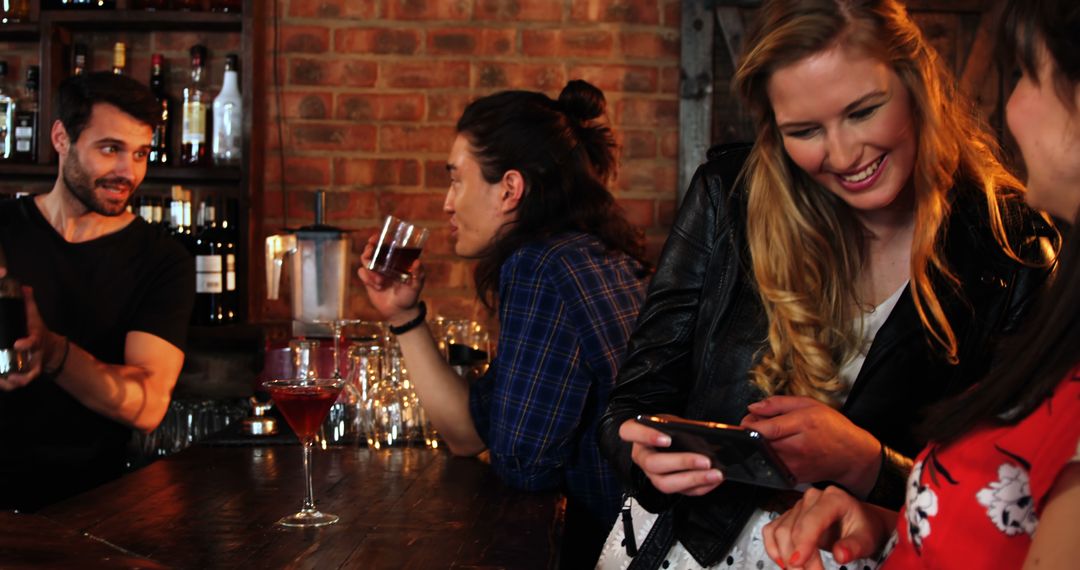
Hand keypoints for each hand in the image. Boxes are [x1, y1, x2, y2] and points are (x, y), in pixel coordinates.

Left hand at [1, 286, 60, 390]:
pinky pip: (16, 383)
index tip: (17, 344)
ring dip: (12, 384)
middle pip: (31, 371)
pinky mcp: (23, 374)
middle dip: (20, 376)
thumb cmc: (37, 331)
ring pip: (23, 381)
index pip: (33, 343)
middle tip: (7, 376)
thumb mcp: (34, 317)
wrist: (48, 348)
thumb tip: (23, 287)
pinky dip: (8, 385)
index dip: (26, 344)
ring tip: (1, 382)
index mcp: (36, 342)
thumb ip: (28, 303)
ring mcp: (29, 368)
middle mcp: (34, 358)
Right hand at [357, 235, 424, 323]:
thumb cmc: (410, 295)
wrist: (400, 312)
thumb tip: (417, 262)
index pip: (386, 245)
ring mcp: (375, 271)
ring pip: (365, 261)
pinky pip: (362, 273)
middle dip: (369, 248)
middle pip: (371, 250)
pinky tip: (378, 286)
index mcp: (396, 260)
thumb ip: (417, 274)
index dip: (379, 239)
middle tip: (370, 251)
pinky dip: (367, 278)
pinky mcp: (368, 281)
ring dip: (370, 268)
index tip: (376, 237)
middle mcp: (384, 263)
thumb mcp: (416, 285)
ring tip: (380, 281)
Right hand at [618, 417, 723, 495]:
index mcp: (636, 434)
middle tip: (705, 461)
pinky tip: (715, 479)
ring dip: (694, 480)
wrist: (666, 440)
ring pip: (666, 484)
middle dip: (682, 463)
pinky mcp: (667, 485)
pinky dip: (702, 487)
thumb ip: (680, 425)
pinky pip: (682, 492)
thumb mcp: (671, 420)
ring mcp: (652, 475)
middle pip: (653, 464)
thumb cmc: (666, 428)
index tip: (667, 438)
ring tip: (716, 474)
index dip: (647, 436)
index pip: (630, 432)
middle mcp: (641, 456)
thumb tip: (706, 434)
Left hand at [741, 396, 880, 494]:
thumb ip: (778, 403)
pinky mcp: (794, 477)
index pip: (768, 428)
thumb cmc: (832, 427)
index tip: (745, 421)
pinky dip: (765, 458)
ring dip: (756, 446)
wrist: (853, 455)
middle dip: (750, 434)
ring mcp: (796, 464)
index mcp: (803, 423)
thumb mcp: (809, 404)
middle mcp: (799, 446)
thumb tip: (753, 408)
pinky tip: (773, 449)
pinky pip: (771, 467)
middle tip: (753, 425)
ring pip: (763, 456)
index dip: (750, 425)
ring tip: (764, 436)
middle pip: (761, 443)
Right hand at [762, 486, 892, 569]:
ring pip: (780, 532)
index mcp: (833, 499)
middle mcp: (812, 499)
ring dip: (786, 557)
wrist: (859, 522)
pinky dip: (773, 549)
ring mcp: (798, 506)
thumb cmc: (863, 528)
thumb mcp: (866, 539)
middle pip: (793, 529)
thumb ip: (854, 546)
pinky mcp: (789, 516)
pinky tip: (783, 563)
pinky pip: (771, 531)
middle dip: (796, 559)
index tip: (799, 563)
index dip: (803, 543)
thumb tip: (840, 555)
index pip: (811, 520)